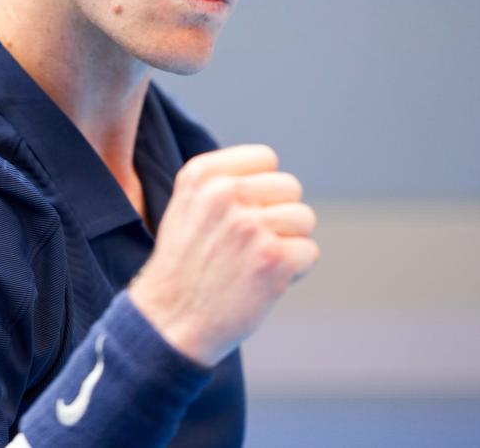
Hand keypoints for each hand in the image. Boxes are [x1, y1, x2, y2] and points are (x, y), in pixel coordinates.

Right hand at [128, 144, 317, 367]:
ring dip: (288, 242)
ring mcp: (250, 225)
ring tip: (254, 262)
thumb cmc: (184, 266)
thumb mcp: (187, 206)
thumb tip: (274, 179)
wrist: (170, 320)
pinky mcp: (273, 258)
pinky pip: (309, 252)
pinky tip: (263, 281)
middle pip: (290, 186)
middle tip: (249, 244)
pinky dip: (294, 271)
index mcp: (202, 174)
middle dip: (278, 215)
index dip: (262, 189)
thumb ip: (224, 184)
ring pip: (304, 218)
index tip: (241, 214)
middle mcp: (224, 193)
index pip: (265, 158)